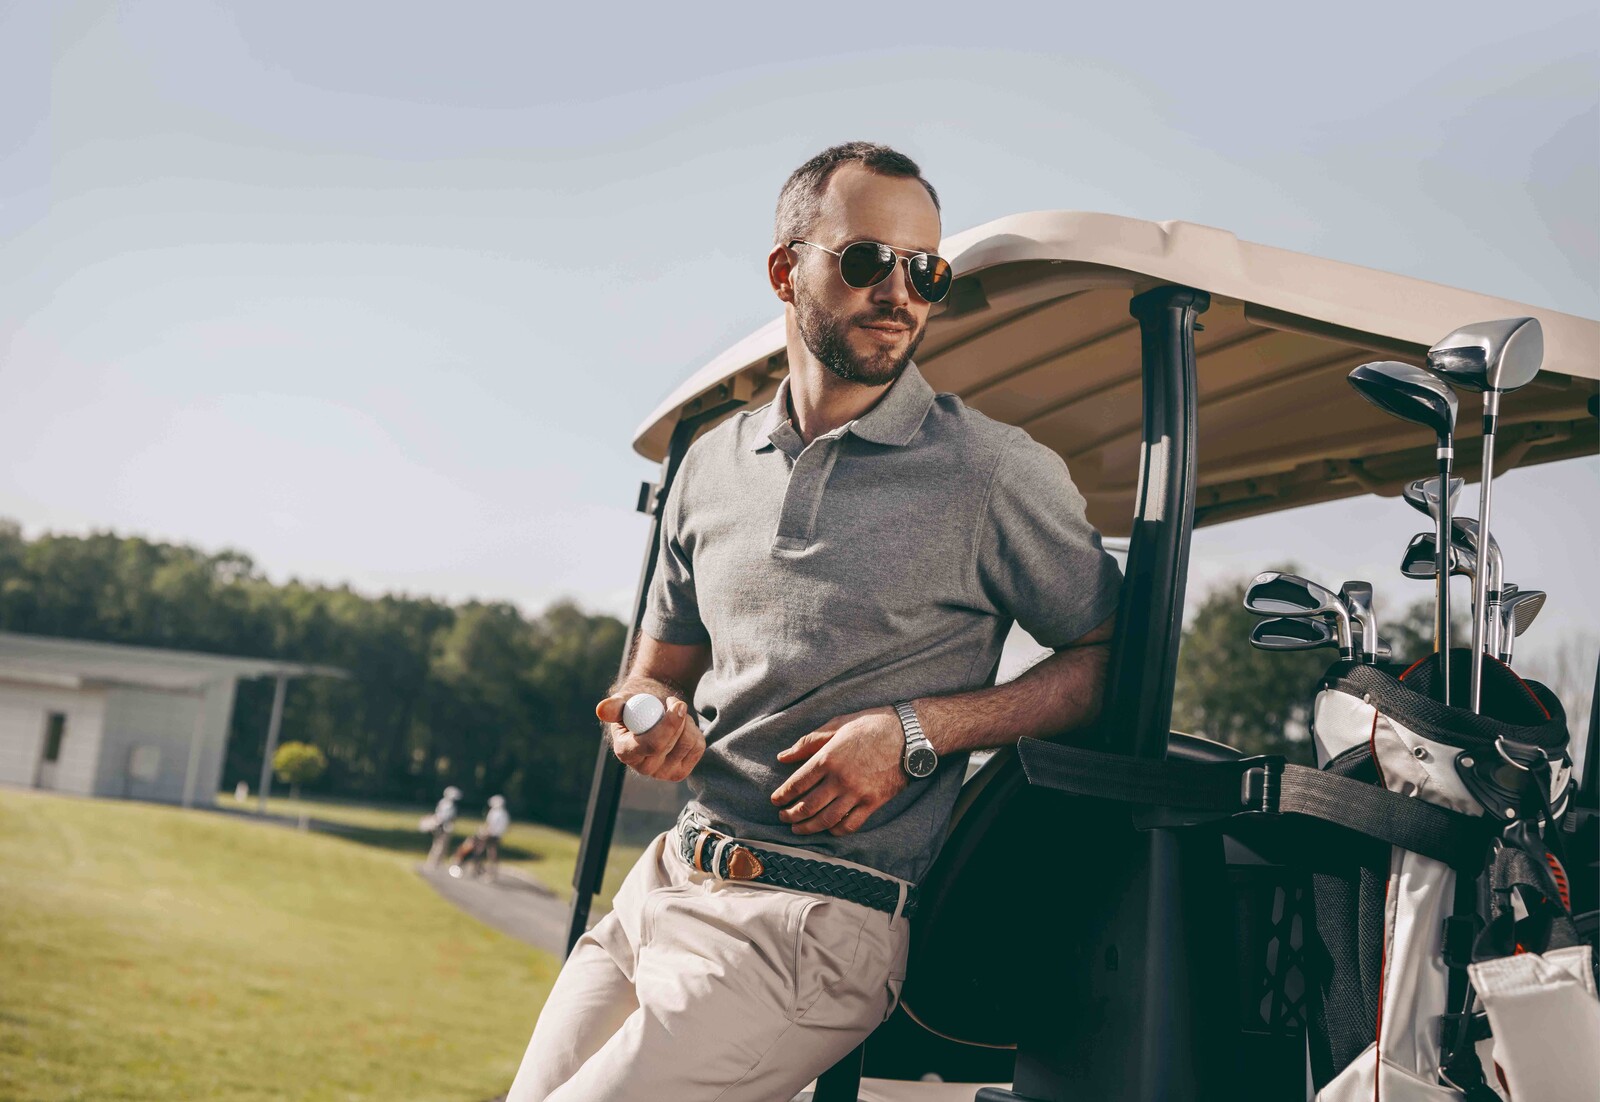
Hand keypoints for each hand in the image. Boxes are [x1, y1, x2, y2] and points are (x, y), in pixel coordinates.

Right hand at [596, 694, 703, 781]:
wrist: (655, 709)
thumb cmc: (637, 703)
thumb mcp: (624, 701)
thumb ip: (614, 706)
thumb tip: (601, 710)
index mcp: (625, 752)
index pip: (651, 745)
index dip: (668, 725)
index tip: (677, 704)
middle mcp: (643, 768)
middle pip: (670, 746)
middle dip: (679, 720)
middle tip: (675, 702)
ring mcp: (663, 773)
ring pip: (688, 745)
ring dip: (687, 723)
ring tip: (675, 714)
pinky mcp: (680, 772)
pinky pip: (698, 748)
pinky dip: (695, 731)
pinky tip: (682, 727)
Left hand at [770, 707, 907, 836]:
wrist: (910, 734)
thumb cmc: (872, 725)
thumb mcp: (837, 724)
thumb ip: (808, 742)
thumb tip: (783, 756)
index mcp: (828, 757)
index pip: (797, 783)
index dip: (783, 795)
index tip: (775, 800)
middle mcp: (840, 778)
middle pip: (808, 805)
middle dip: (791, 814)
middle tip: (783, 817)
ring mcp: (858, 793)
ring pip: (826, 819)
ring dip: (808, 827)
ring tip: (798, 828)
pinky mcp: (874, 802)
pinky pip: (850, 824)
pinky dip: (836, 830)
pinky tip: (828, 829)